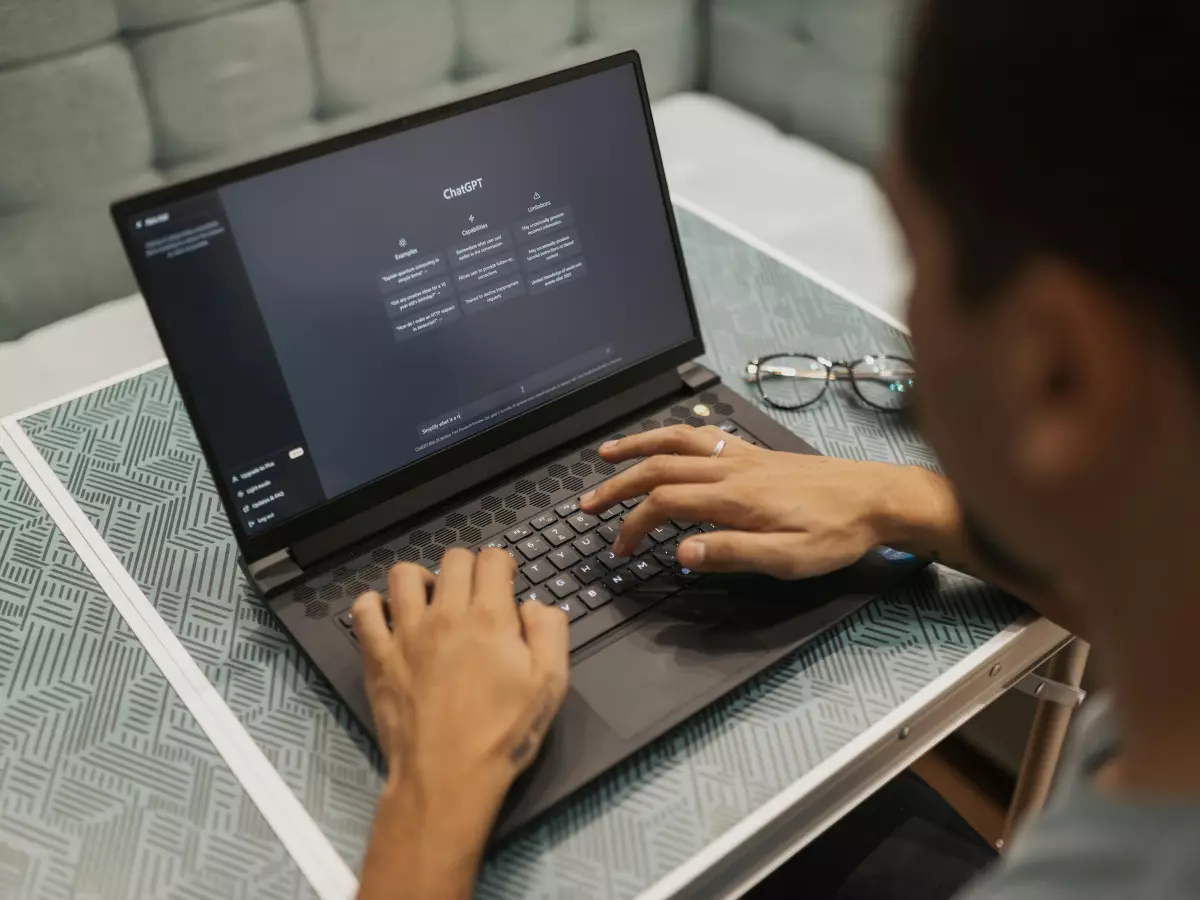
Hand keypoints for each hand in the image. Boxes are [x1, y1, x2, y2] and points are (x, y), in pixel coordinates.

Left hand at [352, 549, 568, 899]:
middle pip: (453, 559)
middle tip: (474, 595)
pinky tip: (390, 618)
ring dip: (422, 579)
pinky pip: (363, 610)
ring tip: (432, 601)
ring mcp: (405, 633)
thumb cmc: (503, 734)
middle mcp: (445, 614)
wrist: (448, 776)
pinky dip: (374, 606)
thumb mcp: (550, 684)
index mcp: (489, 617)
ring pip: (404, 574)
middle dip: (469, 569)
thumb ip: (550, 632)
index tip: (504, 584)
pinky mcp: (377, 656)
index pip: (491, 559)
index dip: (502, 565)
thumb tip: (534, 605)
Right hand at [579, 424, 950, 579]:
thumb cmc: (836, 533)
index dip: (633, 525)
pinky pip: (702, 435)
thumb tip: (680, 553)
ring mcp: (741, 456)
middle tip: (587, 504)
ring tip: (606, 455)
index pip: (664, 504)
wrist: (877, 498)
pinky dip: (672, 435)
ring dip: (637, 447)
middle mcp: (731, 469)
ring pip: (676, 442)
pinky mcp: (754, 453)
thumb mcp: (787, 559)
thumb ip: (731, 553)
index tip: (619, 548)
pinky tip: (665, 442)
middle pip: (658, 468)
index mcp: (733, 497)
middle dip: (617, 486)